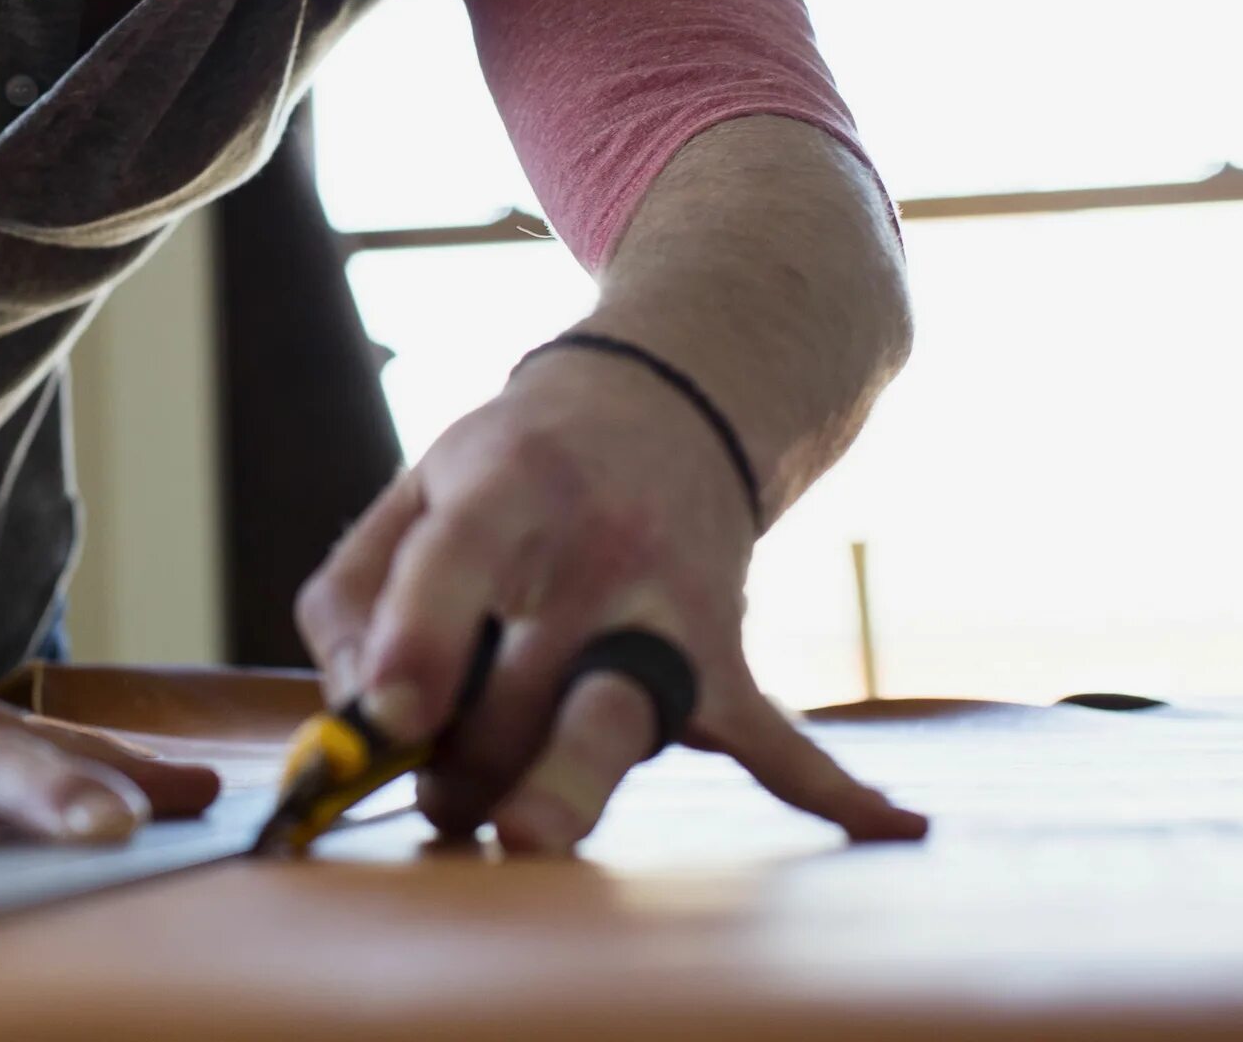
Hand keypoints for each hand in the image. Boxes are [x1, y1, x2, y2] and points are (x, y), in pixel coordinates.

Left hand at [295, 344, 929, 855]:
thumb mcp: (413, 491)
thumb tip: (350, 723)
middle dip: (467, 762)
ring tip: (522, 836)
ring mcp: (669, 607)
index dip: (418, 646)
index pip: (457, 564)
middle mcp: (594, 550)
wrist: (667, 406)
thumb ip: (350, 599)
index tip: (382, 723)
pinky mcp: (724, 655)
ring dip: (567, 788)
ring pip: (623, 718)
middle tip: (435, 797)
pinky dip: (834, 789)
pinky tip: (891, 828)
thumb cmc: (509, 472)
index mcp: (505, 489)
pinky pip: (779, 735)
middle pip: (530, 681)